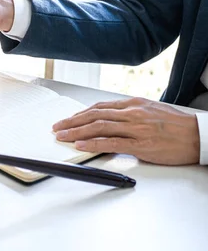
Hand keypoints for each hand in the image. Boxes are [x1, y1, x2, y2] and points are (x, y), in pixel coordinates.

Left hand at [52, 97, 199, 164]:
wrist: (199, 136)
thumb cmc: (177, 126)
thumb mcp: (150, 112)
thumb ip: (129, 115)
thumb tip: (110, 121)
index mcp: (133, 104)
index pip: (99, 107)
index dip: (80, 114)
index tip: (67, 119)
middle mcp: (132, 113)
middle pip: (94, 115)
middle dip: (72, 122)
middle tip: (57, 127)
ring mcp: (136, 128)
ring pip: (99, 127)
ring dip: (76, 132)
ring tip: (62, 136)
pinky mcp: (141, 144)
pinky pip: (111, 143)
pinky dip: (93, 143)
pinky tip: (80, 145)